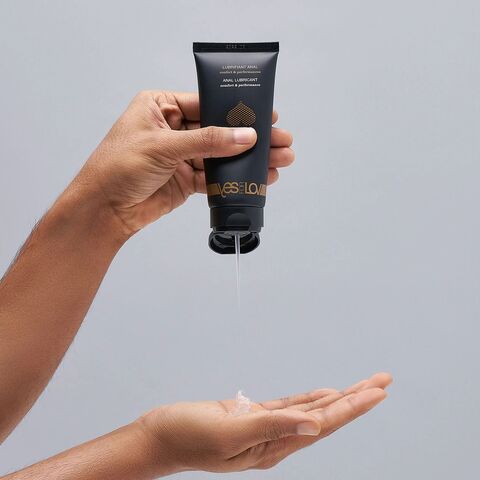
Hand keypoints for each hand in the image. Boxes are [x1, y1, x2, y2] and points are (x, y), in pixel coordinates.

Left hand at [74, 90, 293, 235]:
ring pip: (222, 155)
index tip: (265, 112)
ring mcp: (182, 156)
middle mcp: (174, 129)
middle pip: (220, 129)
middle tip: (280, 140)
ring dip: (249, 159)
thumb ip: (207, 141)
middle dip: (251, 136)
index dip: (236, 108)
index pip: (206, 103)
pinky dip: (236, 179)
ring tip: (279, 160)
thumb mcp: (164, 147)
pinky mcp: (186, 180)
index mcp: (161, 107)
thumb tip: (246, 135)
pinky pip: (216, 177)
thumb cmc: (118, 167)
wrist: (104, 211)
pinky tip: (259, 179)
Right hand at [137, 373, 391, 474]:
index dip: (352, 406)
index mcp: (273, 447)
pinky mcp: (252, 415)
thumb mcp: (230, 431)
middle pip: (326, 416)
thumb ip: (273, 425)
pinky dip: (310, 399)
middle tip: (383, 380)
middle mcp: (275, 439)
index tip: (378, 391)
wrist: (160, 436)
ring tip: (364, 386)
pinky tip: (325, 395)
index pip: (324, 423)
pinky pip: (290, 406)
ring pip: (311, 409)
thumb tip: (316, 424)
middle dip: (357, 398)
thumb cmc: (187, 435)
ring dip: (338, 397)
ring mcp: (265, 428)